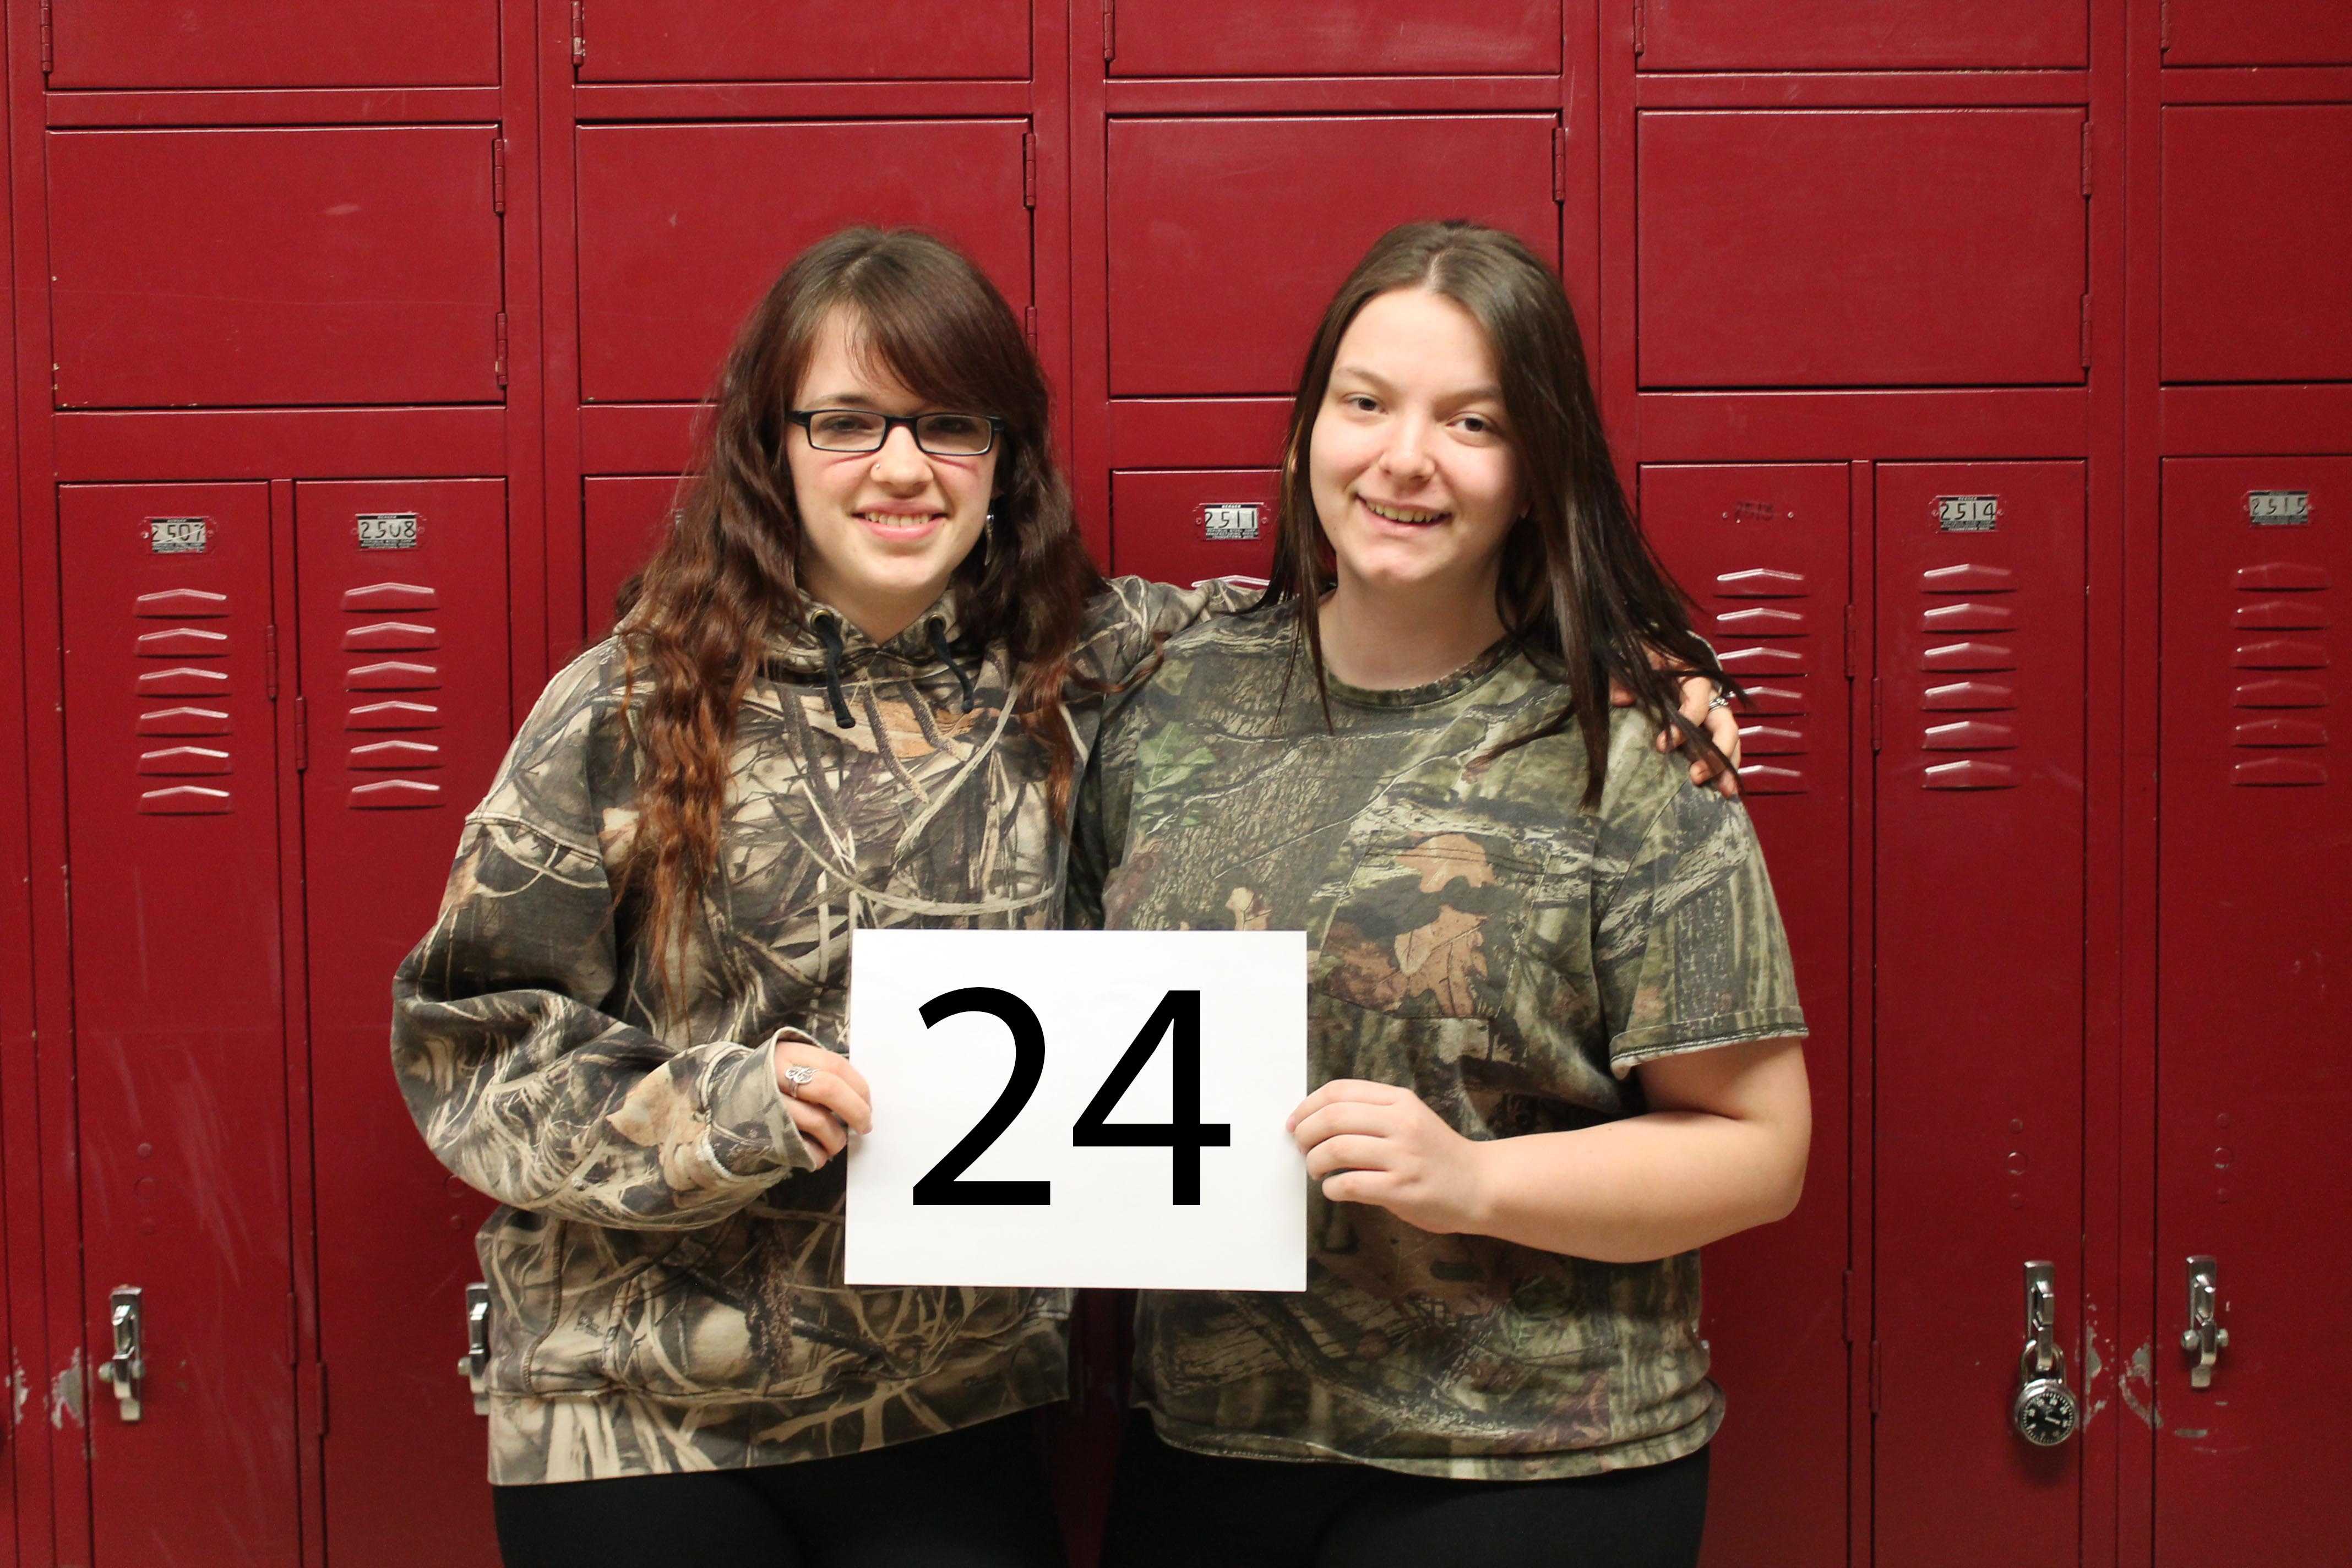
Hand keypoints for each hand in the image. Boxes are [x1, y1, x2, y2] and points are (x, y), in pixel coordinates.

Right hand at [768, 1035, 872, 1168]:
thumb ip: (819, 1072)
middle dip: (856, 1111)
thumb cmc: (767, 1086)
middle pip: (829, 1090)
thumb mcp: (788, 1065)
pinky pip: (802, 1149)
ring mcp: (767, 1106)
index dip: (859, 1087)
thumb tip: (860, 1096)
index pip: (835, 1066)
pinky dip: (817, 1156)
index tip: (868, 1103)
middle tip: (865, 1125)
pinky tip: (818, 1154)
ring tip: (837, 1143)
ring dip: (837, 1138)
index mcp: (787, 1054)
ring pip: (818, 1122)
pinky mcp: (762, 1134)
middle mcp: (775, 1076)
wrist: (719, 1106)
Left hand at [1288, 1079, 1487, 1235]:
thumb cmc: (1436, 1153)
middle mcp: (1401, 1123)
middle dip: (1305, 1133)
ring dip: (1315, 1161)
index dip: (1307, 1105)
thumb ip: (1372, 1114)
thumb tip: (1316, 1120)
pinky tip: (1334, 1189)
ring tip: (1316, 1170)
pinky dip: (1331, 1188)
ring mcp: (1403, 1156)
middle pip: (1333, 1117)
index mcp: (1399, 1100)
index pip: (1339, 1090)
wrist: (1481, 1185)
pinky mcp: (1402, 1189)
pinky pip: (1350, 1184)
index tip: (1295, 1122)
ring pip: (1337, 1149)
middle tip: (1302, 1148)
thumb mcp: (1409, 1118)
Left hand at [1608, 666, 1742, 797]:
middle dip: (1715, 753)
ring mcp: (1713, 711)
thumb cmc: (1645, 656)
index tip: (1662, 746)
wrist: (1654, 651)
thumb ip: (1623, 679)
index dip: (1684, 723)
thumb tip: (1621, 699)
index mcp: (1692, 675)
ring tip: (1725, 792)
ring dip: (1728, 766)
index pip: (1697, 700)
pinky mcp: (1710, 725)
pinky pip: (1726, 746)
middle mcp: (1710, 695)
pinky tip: (1725, 789)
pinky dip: (1726, 767)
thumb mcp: (1633, 661)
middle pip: (1724, 724)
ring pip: (1730, 739)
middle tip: (1695, 776)